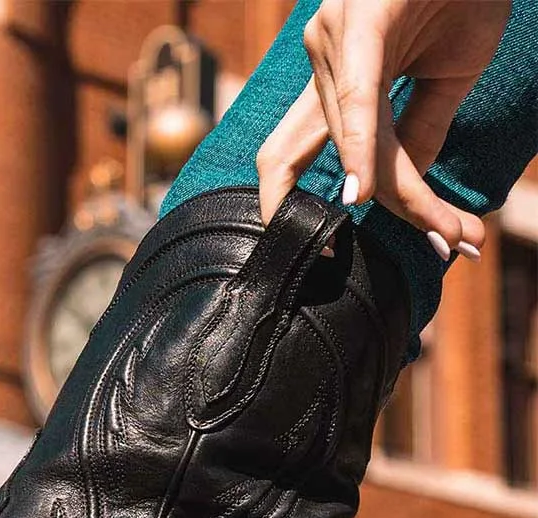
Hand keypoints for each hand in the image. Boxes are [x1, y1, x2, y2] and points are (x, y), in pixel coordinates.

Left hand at [256, 0, 510, 258]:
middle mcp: (320, 65)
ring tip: (451, 230)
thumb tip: (395, 194)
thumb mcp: (448, 72)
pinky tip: (368, 194)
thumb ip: (418, 132)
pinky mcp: (356, 22)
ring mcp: (329, 43)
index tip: (429, 242)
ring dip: (405, 195)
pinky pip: (356, 103)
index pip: (334, 163)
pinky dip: (362, 152)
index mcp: (334, 82)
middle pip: (310, 165)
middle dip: (354, 219)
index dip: (370, 208)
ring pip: (355, 146)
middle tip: (423, 251)